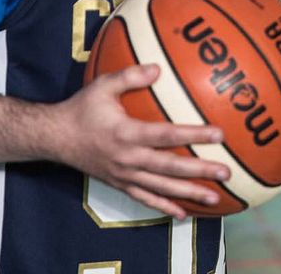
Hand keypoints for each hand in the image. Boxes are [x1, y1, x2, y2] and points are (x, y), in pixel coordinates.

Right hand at [48, 64, 229, 218]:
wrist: (54, 137)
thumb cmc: (82, 108)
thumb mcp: (103, 85)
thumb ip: (130, 75)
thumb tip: (159, 67)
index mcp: (126, 133)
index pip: (166, 135)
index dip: (193, 134)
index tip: (219, 134)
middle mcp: (127, 158)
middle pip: (169, 167)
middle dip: (200, 170)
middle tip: (226, 172)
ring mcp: (123, 175)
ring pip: (161, 187)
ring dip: (188, 193)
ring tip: (214, 198)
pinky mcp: (119, 184)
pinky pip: (144, 198)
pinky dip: (164, 206)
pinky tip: (182, 214)